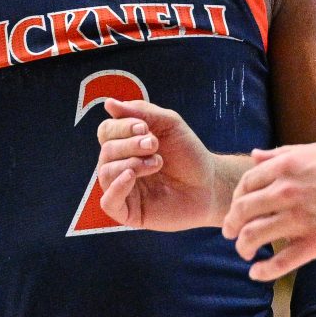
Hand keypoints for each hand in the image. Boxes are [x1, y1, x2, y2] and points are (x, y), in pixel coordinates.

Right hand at [95, 98, 226, 229]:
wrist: (210, 184)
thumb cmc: (189, 153)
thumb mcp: (169, 124)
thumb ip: (141, 112)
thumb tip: (109, 103)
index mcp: (126, 145)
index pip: (106, 131)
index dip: (120, 127)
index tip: (145, 128)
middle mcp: (120, 166)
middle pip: (106, 151)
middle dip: (129, 145)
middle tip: (154, 145)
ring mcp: (123, 190)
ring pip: (105, 173)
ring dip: (130, 163)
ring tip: (156, 163)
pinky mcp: (129, 212)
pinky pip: (108, 202)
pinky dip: (116, 187)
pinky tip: (132, 176)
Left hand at [223, 144, 315, 280]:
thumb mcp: (315, 151)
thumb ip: (281, 154)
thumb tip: (254, 155)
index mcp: (286, 166)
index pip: (245, 185)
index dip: (236, 200)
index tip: (237, 210)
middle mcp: (288, 191)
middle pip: (242, 211)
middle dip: (231, 225)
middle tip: (229, 234)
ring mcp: (302, 218)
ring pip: (254, 237)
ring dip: (243, 248)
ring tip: (244, 253)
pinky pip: (280, 262)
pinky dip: (263, 271)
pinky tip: (256, 273)